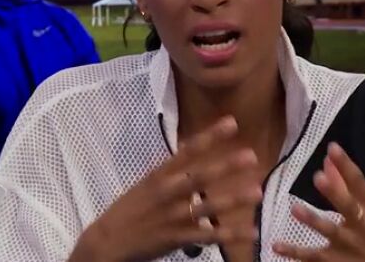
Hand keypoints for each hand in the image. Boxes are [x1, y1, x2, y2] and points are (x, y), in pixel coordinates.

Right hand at [70, 116, 262, 261]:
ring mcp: (172, 216)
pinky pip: (208, 236)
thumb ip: (169, 172)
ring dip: (234, 199)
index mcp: (159, 176)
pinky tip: (251, 232)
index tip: (231, 122)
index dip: (210, 136)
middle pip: (200, 177)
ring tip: (257, 192)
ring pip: (208, 206)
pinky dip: (230, 234)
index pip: (187, 151)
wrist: (107, 242)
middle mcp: (167, 193)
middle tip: (251, 156)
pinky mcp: (176, 238)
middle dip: (226, 166)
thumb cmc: (128, 211)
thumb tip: (190, 154)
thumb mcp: (145, 185)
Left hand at [273, 142, 364, 261]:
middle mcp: (359, 225)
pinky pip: (312, 257)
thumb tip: (327, 160)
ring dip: (313, 220)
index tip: (332, 147)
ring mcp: (347, 246)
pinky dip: (294, 252)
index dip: (346, 165)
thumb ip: (344, 186)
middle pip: (348, 207)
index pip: (359, 183)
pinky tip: (275, 245)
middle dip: (334, 193)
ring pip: (330, 232)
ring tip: (295, 208)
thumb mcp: (364, 211)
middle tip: (318, 177)